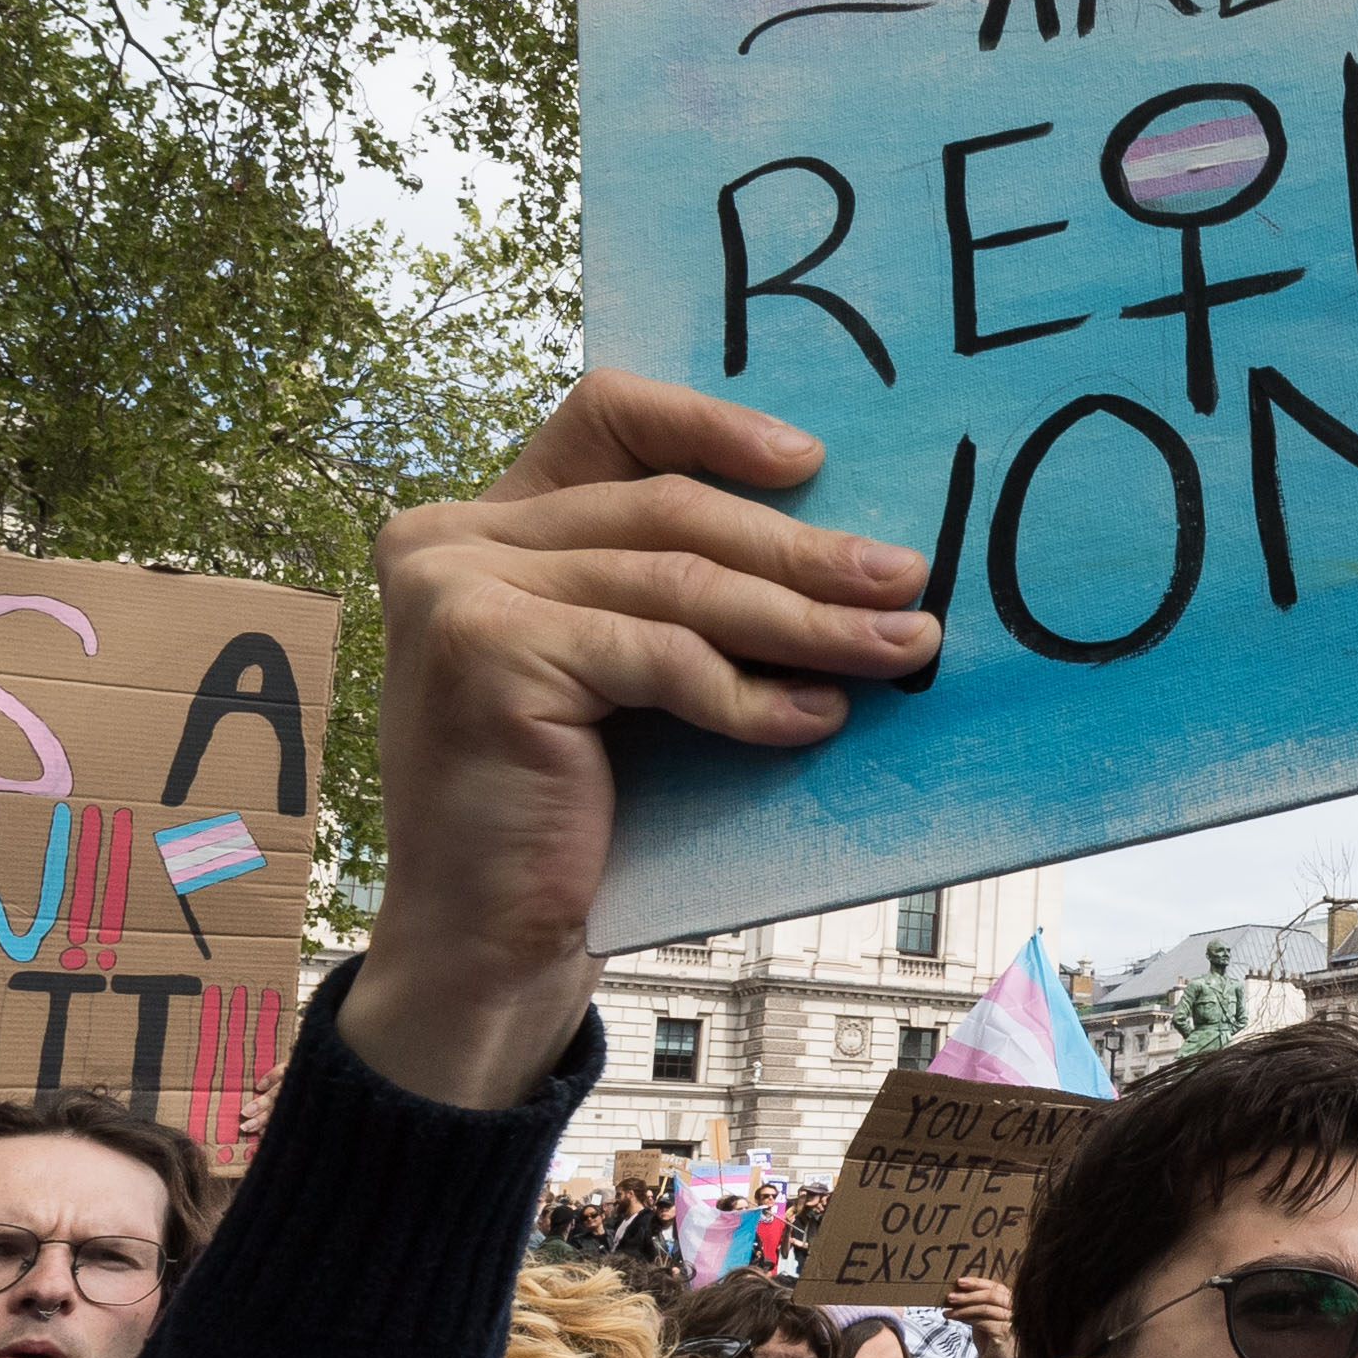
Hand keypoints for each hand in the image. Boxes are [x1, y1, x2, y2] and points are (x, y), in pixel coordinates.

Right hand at [349, 372, 938, 1108]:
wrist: (487, 941)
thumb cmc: (571, 808)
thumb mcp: (622, 670)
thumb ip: (677, 592)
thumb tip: (848, 550)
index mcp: (480, 523)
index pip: (604, 416)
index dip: (710, 423)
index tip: (812, 461)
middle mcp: (449, 539)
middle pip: (665, 509)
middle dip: (802, 550)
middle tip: (908, 580)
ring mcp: (457, 591)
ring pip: (677, 582)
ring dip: (806, 619)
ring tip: (898, 645)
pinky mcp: (487, 654)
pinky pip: (661, 657)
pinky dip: (749, 692)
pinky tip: (816, 717)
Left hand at [940, 1273, 1015, 1345]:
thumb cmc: (991, 1344)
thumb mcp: (982, 1319)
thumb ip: (976, 1306)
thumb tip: (958, 1292)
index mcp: (1012, 1303)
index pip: (997, 1287)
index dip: (978, 1283)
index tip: (960, 1282)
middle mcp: (1016, 1311)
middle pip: (993, 1295)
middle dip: (969, 1294)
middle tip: (951, 1296)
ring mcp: (1013, 1322)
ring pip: (987, 1308)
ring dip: (964, 1307)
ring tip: (949, 1309)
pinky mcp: (1006, 1334)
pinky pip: (985, 1322)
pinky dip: (968, 1318)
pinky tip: (956, 1318)